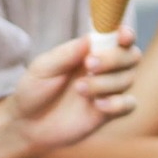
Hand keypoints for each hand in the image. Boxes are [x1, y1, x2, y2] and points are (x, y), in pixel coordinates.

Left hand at [2, 34, 139, 154]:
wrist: (26, 123)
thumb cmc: (33, 89)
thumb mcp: (43, 68)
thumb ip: (66, 54)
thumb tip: (89, 38)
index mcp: (90, 51)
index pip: (118, 38)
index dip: (126, 34)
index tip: (122, 35)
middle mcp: (104, 68)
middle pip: (131, 56)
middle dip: (114, 59)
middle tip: (89, 64)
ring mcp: (108, 90)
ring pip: (128, 79)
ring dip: (106, 82)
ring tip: (79, 88)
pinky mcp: (108, 113)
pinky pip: (129, 104)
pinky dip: (118, 103)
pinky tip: (98, 105)